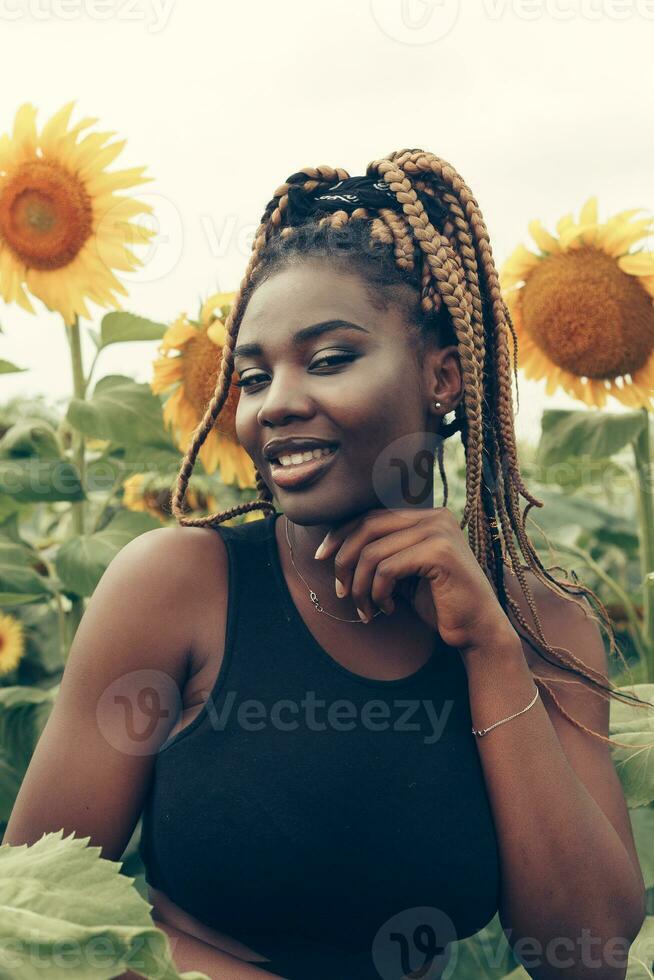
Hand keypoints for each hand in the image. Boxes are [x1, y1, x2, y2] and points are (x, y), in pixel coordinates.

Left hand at [314, 507, 514, 651]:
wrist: (476, 630)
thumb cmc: (438, 604)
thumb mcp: (404, 572)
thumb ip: (382, 553)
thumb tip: (334, 546)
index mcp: (426, 516)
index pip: (370, 516)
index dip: (340, 535)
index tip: (321, 558)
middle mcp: (434, 516)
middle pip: (367, 528)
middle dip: (344, 561)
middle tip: (340, 592)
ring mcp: (439, 531)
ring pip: (373, 552)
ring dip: (360, 587)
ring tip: (366, 609)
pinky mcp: (440, 553)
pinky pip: (387, 569)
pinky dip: (379, 592)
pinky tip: (389, 608)